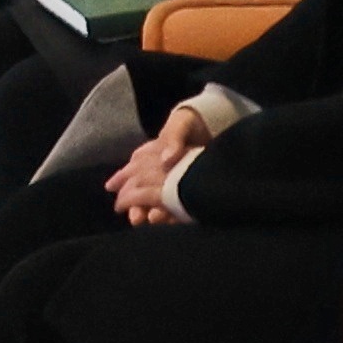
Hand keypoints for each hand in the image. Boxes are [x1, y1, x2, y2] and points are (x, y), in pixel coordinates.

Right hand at [112, 102, 216, 225]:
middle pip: (146, 192)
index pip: (134, 176)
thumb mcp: (181, 124)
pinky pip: (183, 203)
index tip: (121, 204)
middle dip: (139, 207)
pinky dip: (177, 212)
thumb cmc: (192, 122)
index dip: (127, 190)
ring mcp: (180, 182)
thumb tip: (165, 160)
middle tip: (136, 220)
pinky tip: (172, 220)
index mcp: (152, 155)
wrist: (221, 122)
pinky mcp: (196, 188)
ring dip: (157, 210)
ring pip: (163, 200)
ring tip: (154, 220)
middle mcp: (162, 171)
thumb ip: (172, 139)